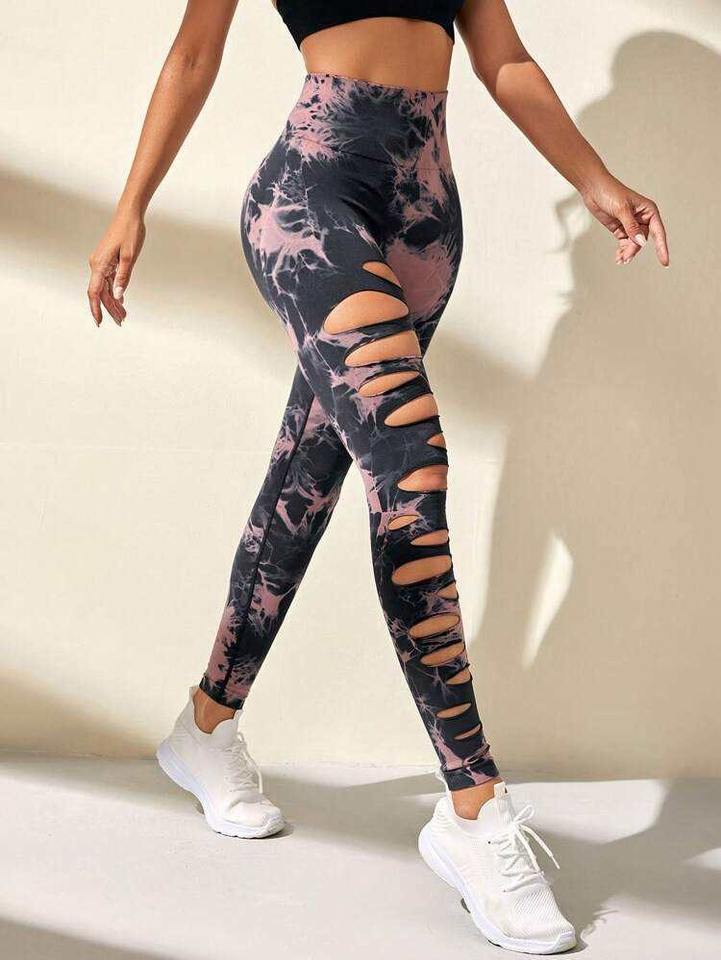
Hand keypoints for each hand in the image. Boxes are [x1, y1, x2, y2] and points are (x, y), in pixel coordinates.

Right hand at [87, 208, 145, 325]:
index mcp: (100, 265)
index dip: (96, 309)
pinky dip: (114, 291)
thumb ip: (123, 277)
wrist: (129, 215)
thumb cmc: (130, 232)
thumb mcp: (130, 257)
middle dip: (110, 309)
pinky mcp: (106, 260)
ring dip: (113, 302)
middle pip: (101, 293)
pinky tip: (121, 300)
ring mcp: (101, 263)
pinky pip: (108, 280)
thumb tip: (118, 296)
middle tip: (121, 321)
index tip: (99, 322)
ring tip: (123, 315)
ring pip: (105, 287)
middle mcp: (97, 265)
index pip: (95, 292)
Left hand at [581, 175, 668, 267]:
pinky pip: (624, 243)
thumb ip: (631, 227)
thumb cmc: (610, 192)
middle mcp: (642, 218)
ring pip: (633, 244)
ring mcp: (631, 224)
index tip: (665, 262)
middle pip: (642, 240)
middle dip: (634, 250)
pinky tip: (618, 257)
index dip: (662, 248)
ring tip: (620, 260)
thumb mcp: (622, 210)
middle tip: (625, 257)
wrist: (593, 188)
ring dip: (627, 252)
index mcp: (649, 210)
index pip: (659, 232)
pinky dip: (622, 250)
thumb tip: (641, 242)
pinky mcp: (620, 228)